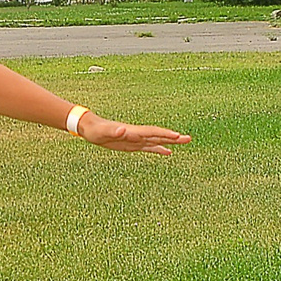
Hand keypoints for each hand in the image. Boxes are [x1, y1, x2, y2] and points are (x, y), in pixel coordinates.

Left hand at [78, 112, 192, 154]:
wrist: (91, 128)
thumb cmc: (97, 130)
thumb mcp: (104, 132)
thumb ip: (114, 131)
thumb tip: (123, 130)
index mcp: (133, 131)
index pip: (152, 132)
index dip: (164, 134)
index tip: (177, 136)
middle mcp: (137, 134)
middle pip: (159, 135)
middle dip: (173, 137)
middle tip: (188, 139)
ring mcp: (136, 139)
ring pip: (157, 140)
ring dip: (170, 142)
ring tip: (184, 142)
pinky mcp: (132, 144)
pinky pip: (149, 147)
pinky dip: (159, 149)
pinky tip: (167, 152)